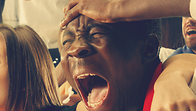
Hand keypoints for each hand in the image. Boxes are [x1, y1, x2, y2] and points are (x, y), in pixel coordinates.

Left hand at [61, 0, 190, 27]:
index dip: (85, 1)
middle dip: (72, 3)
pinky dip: (66, 18)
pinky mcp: (84, 6)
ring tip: (63, 16)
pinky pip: (72, 13)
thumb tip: (133, 12)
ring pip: (73, 4)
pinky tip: (62, 24)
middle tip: (67, 9)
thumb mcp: (125, 7)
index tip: (82, 6)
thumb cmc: (128, 7)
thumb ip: (125, 8)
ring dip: (67, 11)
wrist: (123, 7)